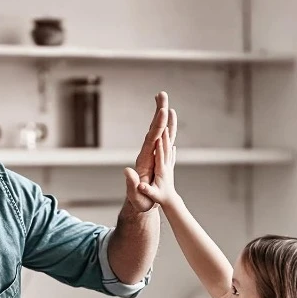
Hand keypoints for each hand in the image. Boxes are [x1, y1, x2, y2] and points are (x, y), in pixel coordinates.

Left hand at [124, 92, 176, 211]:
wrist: (139, 204)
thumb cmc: (138, 202)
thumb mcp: (135, 196)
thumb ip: (131, 184)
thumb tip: (126, 171)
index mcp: (144, 159)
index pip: (151, 138)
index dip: (158, 125)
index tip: (163, 110)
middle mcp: (147, 153)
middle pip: (154, 128)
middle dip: (159, 111)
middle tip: (162, 93)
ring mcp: (152, 153)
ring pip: (159, 131)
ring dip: (162, 115)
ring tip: (165, 99)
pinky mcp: (157, 156)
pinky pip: (164, 139)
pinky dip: (168, 127)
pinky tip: (170, 120)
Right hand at [135, 126, 178, 208]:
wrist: (170, 203)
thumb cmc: (159, 199)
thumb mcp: (151, 196)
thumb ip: (146, 190)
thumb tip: (140, 186)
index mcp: (161, 171)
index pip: (160, 156)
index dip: (160, 146)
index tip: (159, 135)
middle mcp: (166, 166)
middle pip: (167, 148)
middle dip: (166, 135)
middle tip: (166, 122)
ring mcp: (168, 167)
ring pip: (170, 149)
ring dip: (169, 137)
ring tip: (169, 127)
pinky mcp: (168, 169)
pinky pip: (170, 155)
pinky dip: (170, 148)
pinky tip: (172, 144)